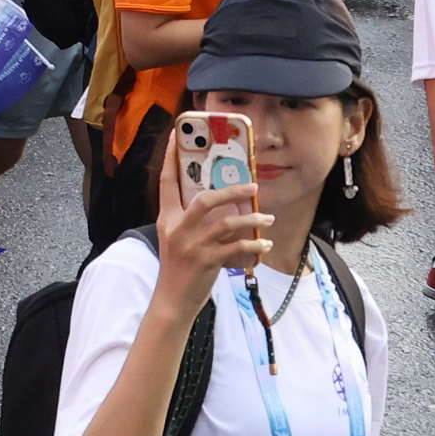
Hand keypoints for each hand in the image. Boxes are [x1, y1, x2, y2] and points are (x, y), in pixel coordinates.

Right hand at [153, 129, 272, 287]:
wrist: (172, 300)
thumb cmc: (177, 268)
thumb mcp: (175, 239)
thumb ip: (190, 220)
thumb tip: (220, 204)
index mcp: (166, 218)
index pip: (166, 182)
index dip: (171, 157)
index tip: (177, 135)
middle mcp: (177, 228)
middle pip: (205, 199)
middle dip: (232, 190)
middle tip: (253, 185)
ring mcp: (192, 245)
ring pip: (226, 223)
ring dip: (251, 219)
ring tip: (267, 217)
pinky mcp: (207, 261)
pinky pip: (236, 247)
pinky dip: (254, 244)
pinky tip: (264, 244)